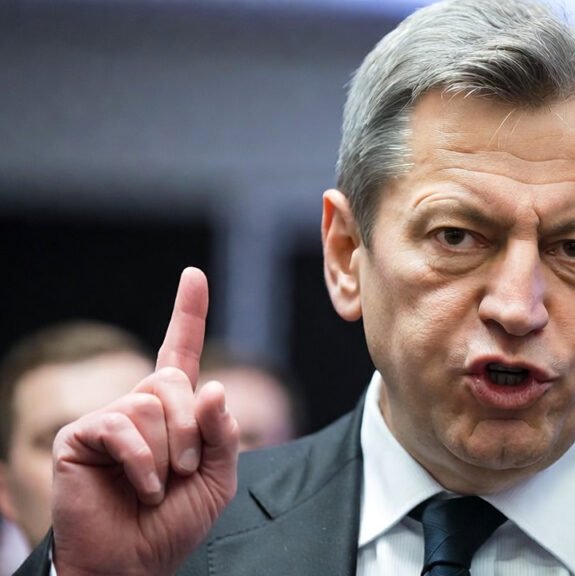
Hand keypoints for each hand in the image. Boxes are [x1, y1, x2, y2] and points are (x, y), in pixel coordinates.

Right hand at [50, 267, 239, 575]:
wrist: (134, 564)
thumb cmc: (173, 524)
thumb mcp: (217, 479)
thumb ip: (222, 435)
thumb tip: (213, 388)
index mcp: (174, 411)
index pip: (182, 352)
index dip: (189, 313)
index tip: (194, 275)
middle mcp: (139, 406)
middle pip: (174, 383)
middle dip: (192, 432)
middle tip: (182, 472)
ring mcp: (108, 418)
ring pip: (151, 405)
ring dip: (168, 454)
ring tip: (156, 485)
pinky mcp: (79, 437)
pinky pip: (122, 427)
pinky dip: (142, 463)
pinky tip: (139, 488)